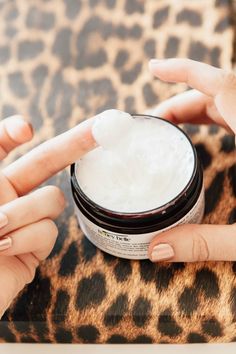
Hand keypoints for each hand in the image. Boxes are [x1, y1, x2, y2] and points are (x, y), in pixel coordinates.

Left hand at [0, 115, 95, 316]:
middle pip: (47, 161)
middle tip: (98, 130)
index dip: (15, 131)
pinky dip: (25, 239)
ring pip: (52, 200)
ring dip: (24, 212)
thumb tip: (25, 128)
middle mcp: (10, 195)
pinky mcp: (36, 248)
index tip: (25, 130)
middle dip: (74, 144)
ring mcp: (26, 221)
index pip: (5, 144)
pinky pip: (48, 230)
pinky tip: (4, 250)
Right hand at [148, 58, 235, 261]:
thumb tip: (158, 250)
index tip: (154, 67)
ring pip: (228, 102)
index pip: (220, 85)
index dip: (185, 71)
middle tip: (152, 124)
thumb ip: (205, 242)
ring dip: (195, 109)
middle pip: (217, 94)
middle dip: (179, 104)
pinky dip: (214, 116)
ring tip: (169, 127)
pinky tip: (202, 131)